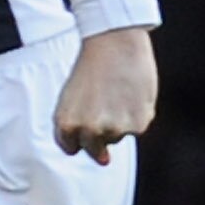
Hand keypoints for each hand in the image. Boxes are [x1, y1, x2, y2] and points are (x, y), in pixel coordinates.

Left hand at [54, 26, 159, 162]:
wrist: (115, 42)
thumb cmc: (91, 68)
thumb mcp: (71, 99)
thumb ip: (77, 132)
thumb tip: (105, 162)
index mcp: (66, 125)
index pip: (71, 147)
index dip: (79, 129)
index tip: (84, 110)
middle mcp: (89, 131)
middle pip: (95, 149)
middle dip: (98, 130)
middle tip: (102, 101)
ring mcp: (114, 129)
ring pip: (117, 138)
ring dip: (118, 121)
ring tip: (116, 91)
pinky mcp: (137, 125)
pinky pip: (137, 128)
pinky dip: (136, 113)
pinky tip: (131, 92)